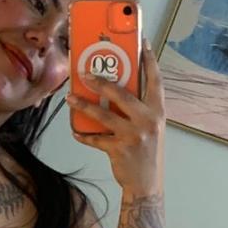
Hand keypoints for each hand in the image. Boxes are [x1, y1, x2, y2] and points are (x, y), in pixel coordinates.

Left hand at [67, 38, 165, 193]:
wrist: (146, 183)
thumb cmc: (146, 152)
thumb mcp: (151, 126)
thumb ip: (140, 109)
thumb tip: (117, 88)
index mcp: (158, 111)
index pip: (155, 80)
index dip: (149, 61)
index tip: (141, 43)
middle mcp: (148, 120)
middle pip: (123, 94)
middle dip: (102, 81)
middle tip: (86, 72)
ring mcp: (133, 135)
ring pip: (103, 115)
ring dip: (84, 105)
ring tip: (70, 98)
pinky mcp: (119, 149)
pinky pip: (95, 138)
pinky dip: (83, 135)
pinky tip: (75, 131)